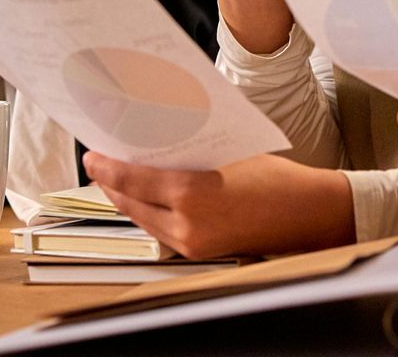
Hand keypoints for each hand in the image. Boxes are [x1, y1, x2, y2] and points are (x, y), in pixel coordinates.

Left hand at [84, 151, 353, 258]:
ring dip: (127, 200)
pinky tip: (146, 198)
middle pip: (130, 204)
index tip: (92, 154)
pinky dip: (147, 213)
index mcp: (191, 194)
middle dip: (110, 184)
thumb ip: (187, 155)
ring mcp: (191, 243)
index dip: (106, 167)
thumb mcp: (226, 153)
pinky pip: (160, 231)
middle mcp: (185, 224)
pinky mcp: (198, 252)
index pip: (132, 180)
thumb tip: (153, 146)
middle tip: (99, 164)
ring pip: (142, 220)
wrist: (305, 212)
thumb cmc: (275, 178)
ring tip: (117, 180)